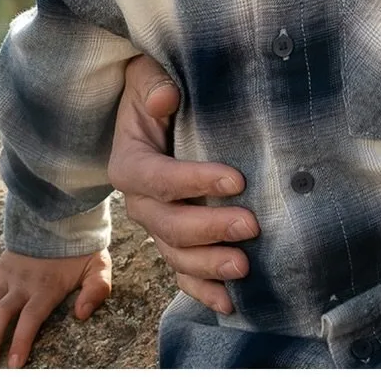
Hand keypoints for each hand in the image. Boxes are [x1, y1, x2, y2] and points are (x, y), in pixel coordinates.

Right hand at [0, 248, 110, 367]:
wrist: (64, 218)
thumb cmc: (82, 250)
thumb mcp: (99, 266)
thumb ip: (96, 289)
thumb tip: (82, 314)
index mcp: (47, 285)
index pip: (31, 317)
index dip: (21, 340)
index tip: (13, 364)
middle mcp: (23, 281)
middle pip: (1, 314)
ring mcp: (7, 274)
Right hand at [107, 53, 258, 315]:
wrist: (152, 108)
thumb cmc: (155, 89)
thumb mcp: (148, 78)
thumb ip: (154, 86)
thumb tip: (167, 98)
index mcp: (129, 164)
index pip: (159, 178)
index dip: (195, 181)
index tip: (236, 179)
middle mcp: (138, 202)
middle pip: (170, 225)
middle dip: (211, 229)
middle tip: (251, 227)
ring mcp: (156, 225)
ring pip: (176, 254)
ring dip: (208, 266)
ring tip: (244, 267)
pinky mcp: (172, 238)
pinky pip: (182, 271)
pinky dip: (202, 290)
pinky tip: (229, 303)